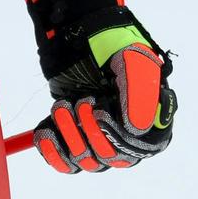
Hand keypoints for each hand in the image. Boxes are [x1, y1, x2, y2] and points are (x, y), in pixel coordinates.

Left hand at [22, 0, 174, 173]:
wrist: (81, 35)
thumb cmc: (113, 44)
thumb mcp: (132, 60)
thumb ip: (139, 93)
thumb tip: (136, 131)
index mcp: (153, 117)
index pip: (142, 147)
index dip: (119, 137)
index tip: (98, 112)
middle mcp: (130, 134)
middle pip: (112, 157)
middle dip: (90, 131)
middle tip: (79, 101)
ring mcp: (103, 138)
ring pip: (89, 161)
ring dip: (70, 137)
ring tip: (60, 107)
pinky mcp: (77, 138)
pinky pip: (67, 162)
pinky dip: (53, 152)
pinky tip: (44, 133)